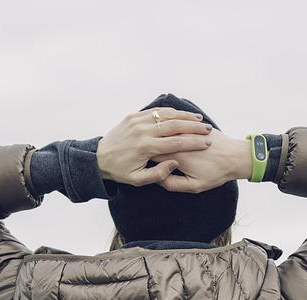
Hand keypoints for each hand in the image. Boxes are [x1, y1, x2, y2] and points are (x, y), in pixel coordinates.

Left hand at [96, 108, 212, 185]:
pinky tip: (182, 115)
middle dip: (193, 127)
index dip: (193, 142)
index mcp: (146, 147)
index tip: (207, 143)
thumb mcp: (138, 180)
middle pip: (174, 126)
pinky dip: (170, 112)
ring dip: (184, 117)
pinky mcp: (133, 116)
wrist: (98, 158)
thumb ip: (158, 174)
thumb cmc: (120, 172)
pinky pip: (155, 112)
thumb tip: (174, 163)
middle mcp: (142, 131)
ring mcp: (137, 122)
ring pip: (166, 115)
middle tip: (208, 130)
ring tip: (199, 121)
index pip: (175, 143)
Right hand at [150, 129, 252, 192]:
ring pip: (166, 128)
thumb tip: (157, 179)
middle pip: (156, 139)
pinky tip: (165, 129)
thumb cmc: (216, 173)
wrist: (237, 157)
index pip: (150, 153)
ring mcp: (188, 130)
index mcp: (177, 155)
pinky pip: (178, 123)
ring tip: (150, 135)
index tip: (139, 161)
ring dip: (158, 131)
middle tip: (141, 147)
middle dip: (148, 142)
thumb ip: (172, 184)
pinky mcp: (195, 125)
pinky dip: (170, 125)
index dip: (144, 158)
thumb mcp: (194, 186)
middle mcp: (180, 140)